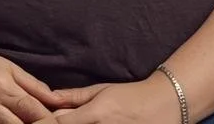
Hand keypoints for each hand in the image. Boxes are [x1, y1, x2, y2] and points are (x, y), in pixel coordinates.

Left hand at [53, 77, 181, 122]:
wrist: (167, 104)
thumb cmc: (132, 96)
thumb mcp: (102, 91)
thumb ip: (74, 97)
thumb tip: (49, 97)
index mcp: (95, 115)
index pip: (59, 123)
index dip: (48, 121)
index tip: (46, 119)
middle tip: (66, 121)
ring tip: (92, 122)